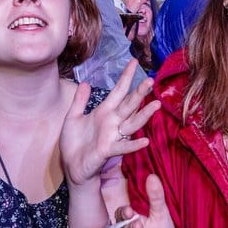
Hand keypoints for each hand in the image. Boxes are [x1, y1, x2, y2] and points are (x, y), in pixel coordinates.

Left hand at [60, 60, 159, 185]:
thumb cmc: (73, 143)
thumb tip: (86, 83)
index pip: (118, 91)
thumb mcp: (72, 117)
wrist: (71, 166)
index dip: (126, 77)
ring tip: (156, 105)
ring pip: (132, 123)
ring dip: (144, 115)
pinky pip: (122, 147)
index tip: (133, 61)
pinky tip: (145, 141)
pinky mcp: (107, 150)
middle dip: (139, 92)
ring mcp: (111, 136)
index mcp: (104, 112)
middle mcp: (112, 122)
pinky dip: (133, 145)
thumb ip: (80, 101)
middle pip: (129, 104)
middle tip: (150, 80)